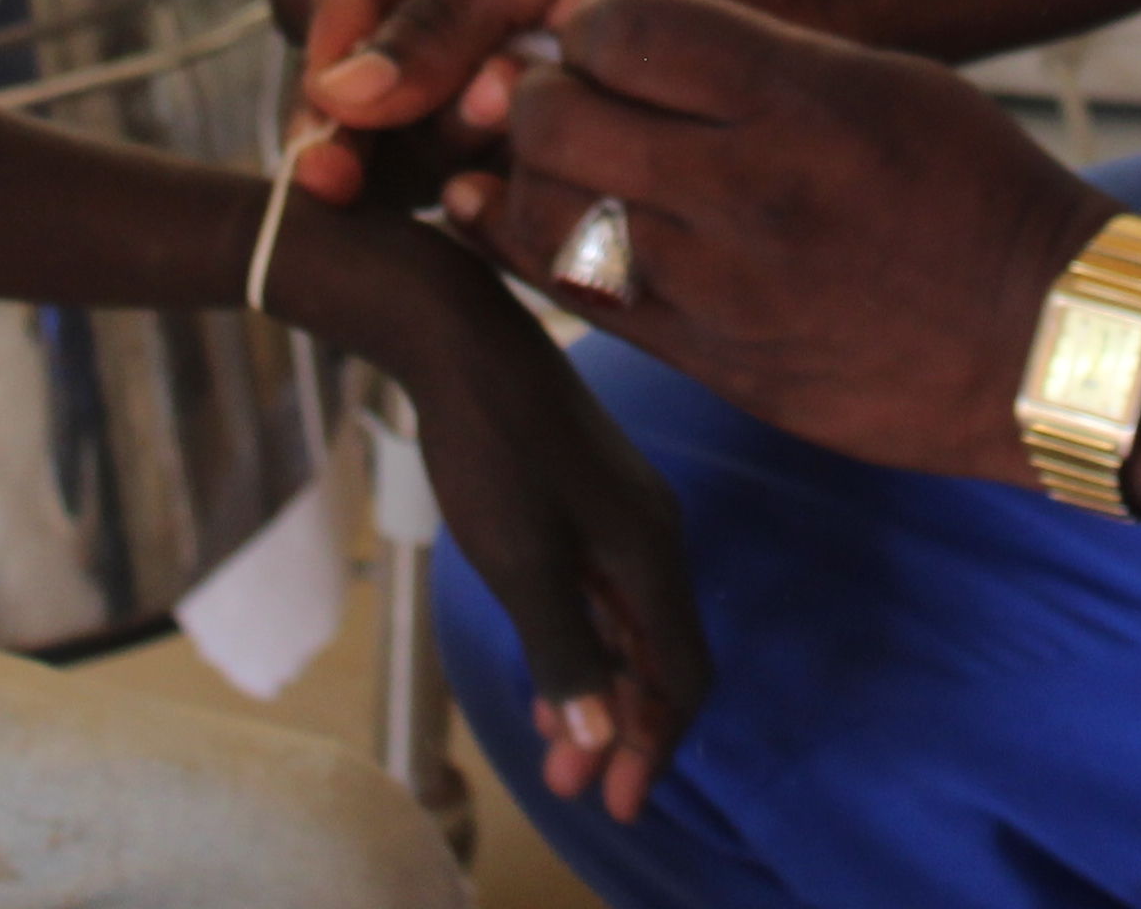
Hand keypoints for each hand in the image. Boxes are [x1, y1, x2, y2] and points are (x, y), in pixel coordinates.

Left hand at [269, 206, 707, 818]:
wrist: (461, 336)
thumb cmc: (490, 447)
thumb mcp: (521, 563)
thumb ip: (566, 651)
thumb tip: (601, 739)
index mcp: (650, 552)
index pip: (678, 673)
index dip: (654, 745)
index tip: (617, 803)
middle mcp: (653, 533)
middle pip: (659, 655)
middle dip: (623, 729)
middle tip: (580, 790)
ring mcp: (625, 511)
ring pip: (629, 624)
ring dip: (599, 690)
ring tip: (556, 748)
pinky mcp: (591, 494)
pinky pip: (605, 590)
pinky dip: (585, 641)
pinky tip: (549, 667)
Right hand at [272, 0, 815, 207]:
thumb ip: (444, 8)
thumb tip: (341, 92)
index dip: (319, 38)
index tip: (340, 88)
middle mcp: (457, 27)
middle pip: (345, 93)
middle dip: (348, 131)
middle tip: (349, 173)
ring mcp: (499, 102)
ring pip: (405, 157)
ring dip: (428, 159)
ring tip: (499, 128)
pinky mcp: (550, 168)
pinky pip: (478, 203)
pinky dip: (478, 206)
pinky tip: (508, 195)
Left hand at [458, 0, 1111, 489]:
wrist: (1049, 340)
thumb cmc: (974, 193)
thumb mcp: (883, 82)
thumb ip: (759, 60)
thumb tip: (636, 48)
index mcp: (800, 98)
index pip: (628, 31)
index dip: (593, 28)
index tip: (601, 42)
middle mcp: (752, 188)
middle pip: (562, 120)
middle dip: (534, 98)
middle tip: (546, 98)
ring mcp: (726, 287)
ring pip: (549, 218)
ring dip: (523, 181)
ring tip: (539, 164)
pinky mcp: (716, 363)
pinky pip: (582, 302)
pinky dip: (534, 256)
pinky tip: (514, 227)